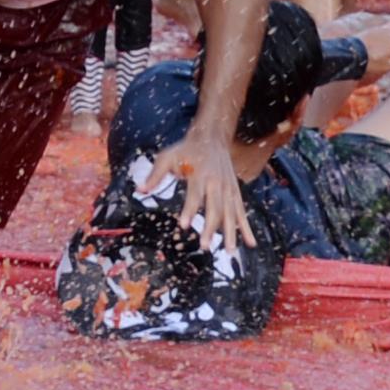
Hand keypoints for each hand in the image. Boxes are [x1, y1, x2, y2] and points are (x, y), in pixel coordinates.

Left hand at [137, 131, 253, 251]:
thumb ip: (155, 174)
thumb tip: (139, 189)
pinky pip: (241, 212)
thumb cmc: (186, 150)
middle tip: (205, 246)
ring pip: (231, 213)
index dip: (190, 210)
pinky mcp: (235, 192)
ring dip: (231, 233)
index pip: (195, 195)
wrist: (212, 137)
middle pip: (215, 208)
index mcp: (200, 174)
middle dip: (211, 228)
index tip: (184, 225)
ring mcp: (228, 188)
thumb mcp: (168, 156)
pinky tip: (250, 243)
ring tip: (230, 251)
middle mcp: (217, 182)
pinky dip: (246, 228)